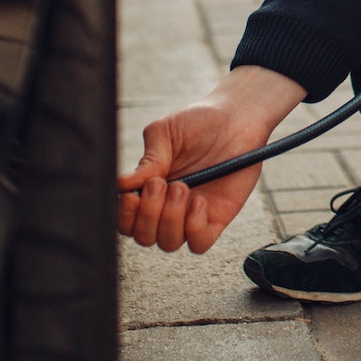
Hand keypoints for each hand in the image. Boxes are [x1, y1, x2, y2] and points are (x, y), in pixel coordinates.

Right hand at [117, 66, 305, 253]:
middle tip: (161, 184)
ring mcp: (191, 214)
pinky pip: (199, 243)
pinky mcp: (217, 218)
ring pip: (168, 243)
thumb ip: (148, 159)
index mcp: (149, 188)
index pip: (126, 219)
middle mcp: (168, 206)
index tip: (132, 196)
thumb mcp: (166, 132)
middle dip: (148, 215)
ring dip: (170, 220)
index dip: (124, 215)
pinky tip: (200, 202)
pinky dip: (194, 229)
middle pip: (144, 236)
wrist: (237, 117)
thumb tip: (123, 185)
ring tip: (181, 187)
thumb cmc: (200, 121)